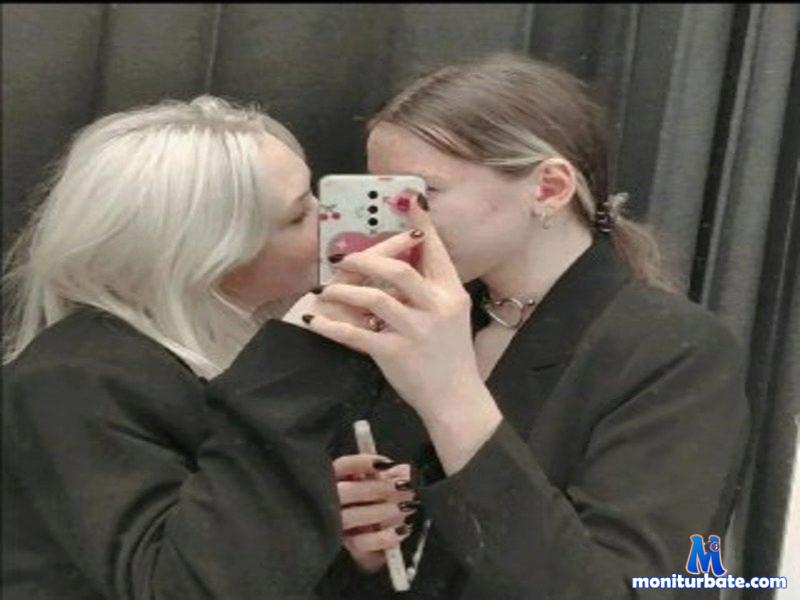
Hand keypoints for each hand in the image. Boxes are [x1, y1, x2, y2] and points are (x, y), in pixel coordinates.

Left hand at [298, 192, 484, 420]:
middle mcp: (436, 307)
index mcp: (451, 294)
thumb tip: (402, 262)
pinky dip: (332, 326)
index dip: (421, 225)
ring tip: (327, 290)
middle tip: (344, 259)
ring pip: (374, 298)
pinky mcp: (395, 353)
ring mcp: (416, 331)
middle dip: (366, 260)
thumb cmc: (450, 355)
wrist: (455, 399)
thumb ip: (431, 288)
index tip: (409, 199)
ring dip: (345, 290)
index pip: (435, 252)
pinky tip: (316, 322)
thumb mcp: (452, 315)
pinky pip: (357, 334)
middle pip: (398, 270)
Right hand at [333, 454, 417, 572]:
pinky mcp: (351, 547)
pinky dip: (384, 537)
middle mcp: (332, 502)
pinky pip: (362, 544)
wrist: (381, 533)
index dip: (363, 463)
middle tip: (403, 487)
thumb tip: (406, 472)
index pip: (342, 466)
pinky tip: (402, 530)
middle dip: (377, 488)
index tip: (387, 464)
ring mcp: (339, 526)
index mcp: (338, 478)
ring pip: (350, 518)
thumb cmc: (381, 498)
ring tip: (406, 507)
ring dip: (381, 511)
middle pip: (345, 491)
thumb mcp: (386, 481)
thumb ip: (393, 473)